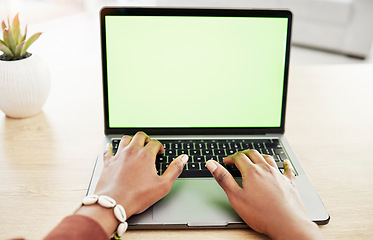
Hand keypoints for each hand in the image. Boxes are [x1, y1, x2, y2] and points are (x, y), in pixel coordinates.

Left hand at [76, 131, 187, 235]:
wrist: (114, 203)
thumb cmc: (138, 196)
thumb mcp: (163, 185)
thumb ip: (175, 169)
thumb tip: (183, 158)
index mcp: (146, 155)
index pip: (155, 143)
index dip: (159, 147)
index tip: (160, 153)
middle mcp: (132, 151)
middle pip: (140, 136)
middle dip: (146, 139)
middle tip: (148, 145)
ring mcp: (118, 156)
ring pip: (125, 139)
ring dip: (131, 140)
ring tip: (134, 146)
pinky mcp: (108, 163)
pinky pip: (108, 150)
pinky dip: (111, 148)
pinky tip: (111, 148)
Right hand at [206, 150, 323, 239]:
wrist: (287, 223)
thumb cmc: (261, 214)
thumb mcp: (236, 197)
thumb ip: (223, 178)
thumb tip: (212, 164)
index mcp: (252, 172)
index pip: (239, 157)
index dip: (231, 158)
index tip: (226, 161)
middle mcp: (266, 169)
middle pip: (253, 154)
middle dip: (243, 154)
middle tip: (238, 157)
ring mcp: (279, 175)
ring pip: (268, 159)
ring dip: (260, 156)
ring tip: (255, 157)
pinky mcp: (289, 183)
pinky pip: (287, 169)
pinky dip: (284, 164)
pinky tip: (285, 162)